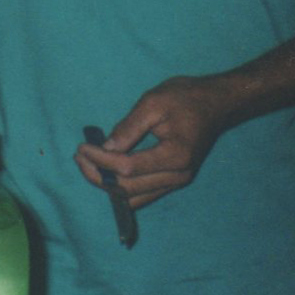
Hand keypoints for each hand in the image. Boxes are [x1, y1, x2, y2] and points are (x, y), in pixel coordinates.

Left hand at [75, 75, 237, 209]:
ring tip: (87, 164)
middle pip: (128, 189)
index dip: (101, 160)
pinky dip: (122, 188)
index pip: (128, 168)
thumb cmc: (186, 97)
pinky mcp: (174, 180)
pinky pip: (143, 194)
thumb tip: (106, 147)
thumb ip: (129, 127)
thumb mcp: (154, 102)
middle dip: (98, 176)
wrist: (216, 103)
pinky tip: (106, 172)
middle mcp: (178, 176)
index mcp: (175, 156)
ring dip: (108, 185)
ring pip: (134, 197)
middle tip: (78, 157)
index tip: (82, 147)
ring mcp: (177, 181)